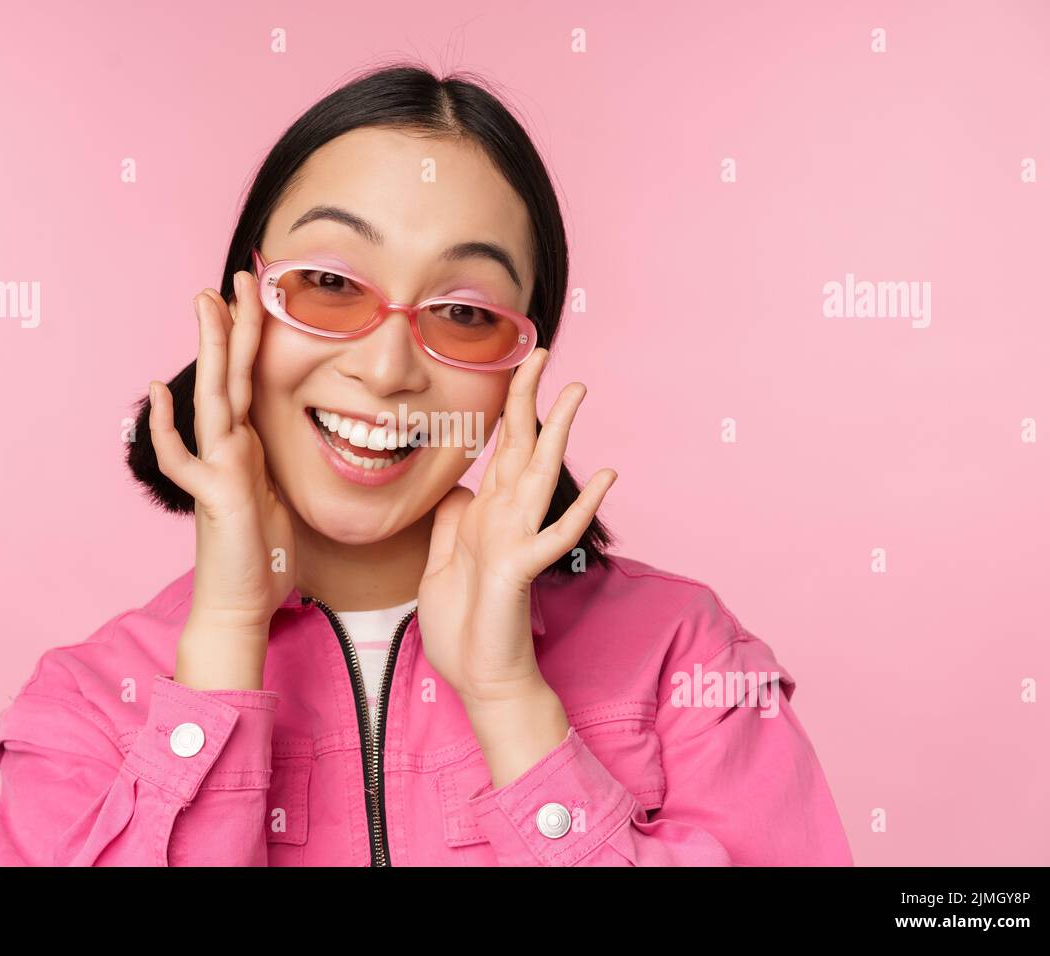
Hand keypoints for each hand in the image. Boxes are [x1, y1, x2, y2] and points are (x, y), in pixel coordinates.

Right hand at [149, 272, 294, 688]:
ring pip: (214, 399)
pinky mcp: (216, 496)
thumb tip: (265, 440)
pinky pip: (186, 457)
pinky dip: (167, 427)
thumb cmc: (261, 556)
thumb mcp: (277, 496)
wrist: (241, 605)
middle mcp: (229, 449)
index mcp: (247, 446)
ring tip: (206, 303)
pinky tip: (158, 391)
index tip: (260, 295)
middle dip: (236, 324)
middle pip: (232, 375)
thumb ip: (267, 464)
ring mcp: (218, 469)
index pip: (250, 379)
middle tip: (239, 274)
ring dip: (211, 350)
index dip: (255, 337)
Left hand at [416, 348, 616, 708]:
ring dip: (560, 433)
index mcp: (487, 515)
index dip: (507, 407)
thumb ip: (452, 523)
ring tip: (578, 392)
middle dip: (530, 398)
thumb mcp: (442, 564)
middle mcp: (507, 519)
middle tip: (543, 351)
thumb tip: (461, 488)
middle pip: (522, 447)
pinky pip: (554, 534)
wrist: (478, 678)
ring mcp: (517, 541)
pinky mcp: (520, 570)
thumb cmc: (464, 627)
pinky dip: (581, 506)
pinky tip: (607, 475)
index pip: (500, 449)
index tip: (516, 365)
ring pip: (541, 476)